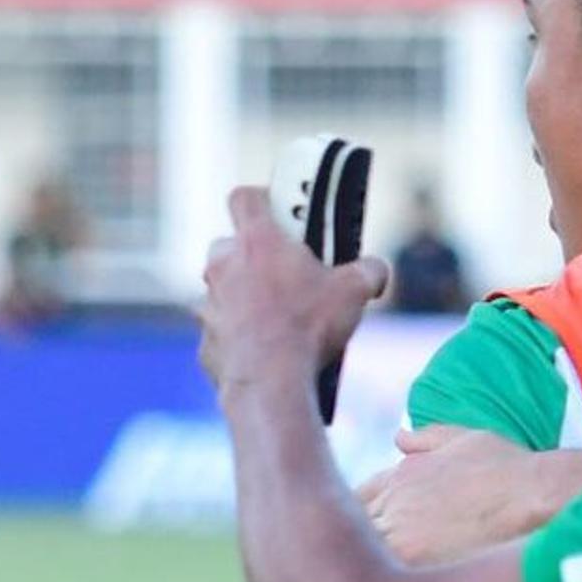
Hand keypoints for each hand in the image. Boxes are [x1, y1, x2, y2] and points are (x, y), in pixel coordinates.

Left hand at [198, 185, 388, 399]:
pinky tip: (265, 352)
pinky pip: (221, 332)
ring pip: (223, 291)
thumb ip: (369, 270)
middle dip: (254, 256)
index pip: (245, 197)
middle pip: (231, 246)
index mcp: (256, 242)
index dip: (261, 198)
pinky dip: (239, 337)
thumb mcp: (354, 291)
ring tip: (279, 318)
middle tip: (286, 272)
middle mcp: (223, 266)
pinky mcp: (205, 341)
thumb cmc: (307, 328)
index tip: (278, 208)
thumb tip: (376, 271)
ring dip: (244, 298)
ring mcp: (209, 304)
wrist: (270, 383)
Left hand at [354, 426, 554, 566]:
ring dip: (367, 570)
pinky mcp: (410, 562)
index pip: (354, 504)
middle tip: (365, 569)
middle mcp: (389, 504)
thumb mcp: (465, 440)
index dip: (360, 521)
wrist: (537, 496)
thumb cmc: (510, 469)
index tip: (369, 536)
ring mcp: (397, 534)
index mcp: (397, 478)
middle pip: (349, 533)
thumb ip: (426, 440)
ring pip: (360, 558)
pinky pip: (382, 579)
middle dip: (358, 549)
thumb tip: (399, 437)